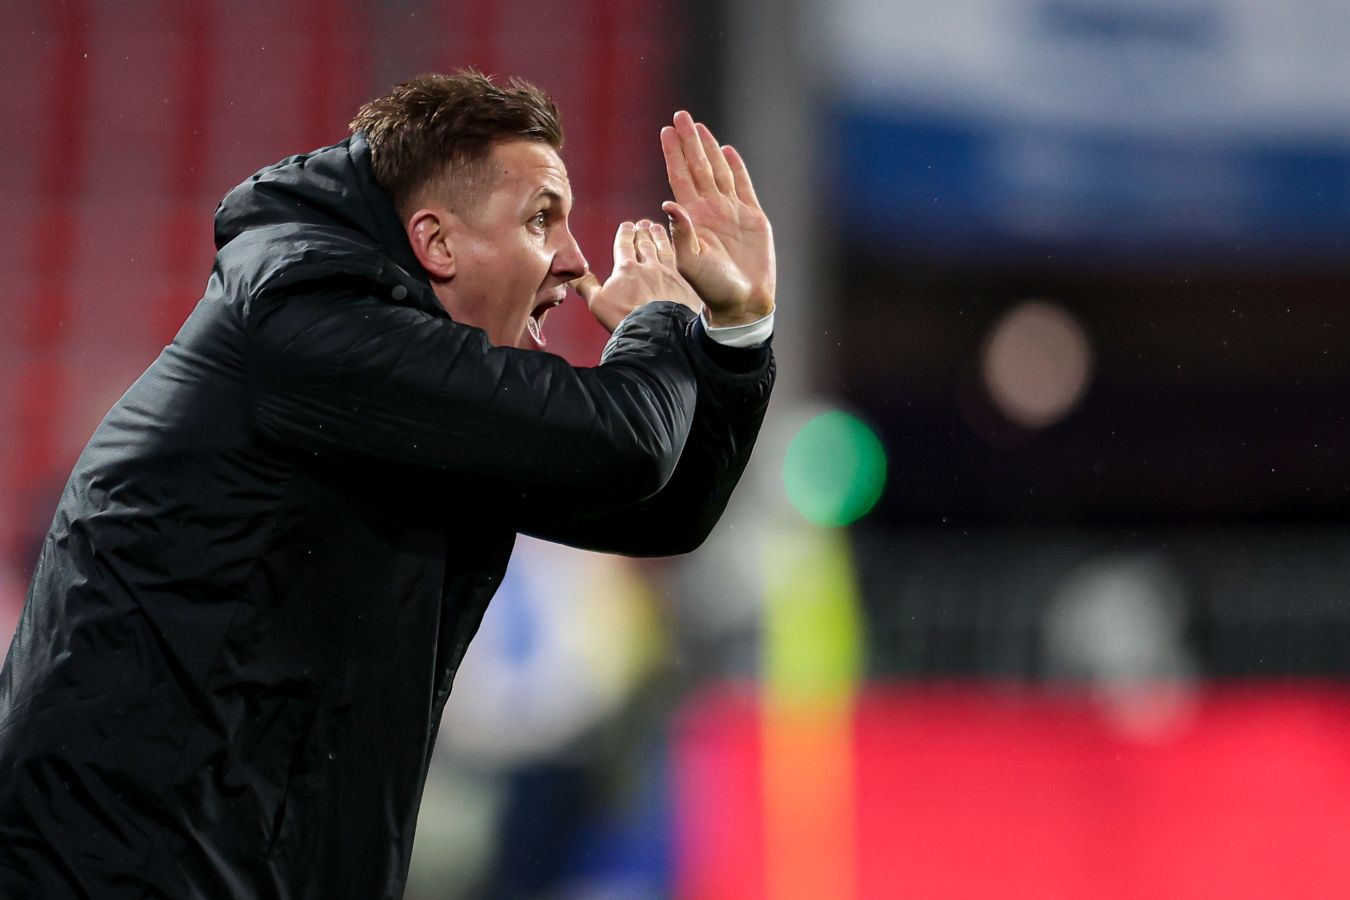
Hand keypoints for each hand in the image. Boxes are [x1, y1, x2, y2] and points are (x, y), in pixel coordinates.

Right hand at [572, 219, 701, 333]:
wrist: (656, 330)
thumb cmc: (624, 318)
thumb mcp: (597, 303)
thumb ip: (586, 286)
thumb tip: (573, 275)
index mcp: (626, 268)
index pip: (624, 245)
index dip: (625, 233)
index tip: (627, 225)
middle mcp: (648, 266)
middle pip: (644, 243)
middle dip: (642, 232)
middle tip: (642, 223)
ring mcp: (668, 273)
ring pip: (662, 248)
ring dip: (659, 236)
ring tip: (656, 228)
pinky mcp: (683, 282)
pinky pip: (678, 259)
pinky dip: (675, 249)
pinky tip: (676, 247)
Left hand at [660, 111, 775, 327]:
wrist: (742, 303)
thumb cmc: (712, 289)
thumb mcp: (690, 263)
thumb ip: (681, 234)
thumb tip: (669, 204)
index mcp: (692, 218)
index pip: (680, 177)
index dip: (674, 154)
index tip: (666, 130)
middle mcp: (709, 210)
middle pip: (697, 167)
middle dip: (689, 141)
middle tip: (681, 116)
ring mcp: (730, 212)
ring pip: (718, 172)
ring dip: (709, 148)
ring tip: (700, 126)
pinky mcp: (752, 218)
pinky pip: (743, 186)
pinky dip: (735, 167)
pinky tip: (727, 151)